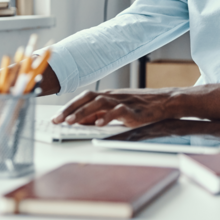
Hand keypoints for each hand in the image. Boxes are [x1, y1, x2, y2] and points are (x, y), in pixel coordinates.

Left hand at [51, 88, 180, 127]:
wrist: (163, 102)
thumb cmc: (140, 107)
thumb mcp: (116, 110)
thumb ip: (99, 114)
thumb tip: (80, 123)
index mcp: (107, 96)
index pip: (83, 98)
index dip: (68, 107)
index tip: (55, 118)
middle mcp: (112, 96)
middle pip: (87, 98)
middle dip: (70, 109)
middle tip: (57, 120)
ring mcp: (122, 101)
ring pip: (99, 102)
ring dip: (84, 112)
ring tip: (72, 122)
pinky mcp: (133, 110)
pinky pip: (118, 111)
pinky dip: (107, 117)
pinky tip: (99, 124)